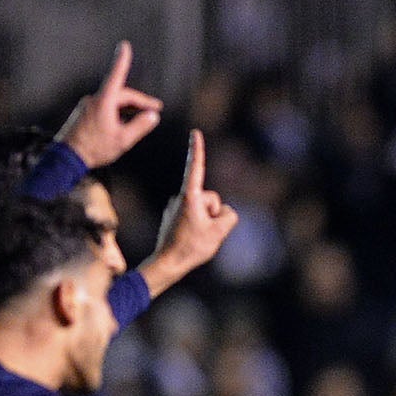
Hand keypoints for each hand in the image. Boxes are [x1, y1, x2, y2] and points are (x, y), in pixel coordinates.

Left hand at [56, 41, 162, 169]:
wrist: (69, 156)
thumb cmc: (95, 148)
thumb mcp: (123, 139)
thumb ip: (140, 126)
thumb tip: (153, 116)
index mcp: (104, 101)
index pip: (116, 76)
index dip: (122, 60)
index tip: (125, 46)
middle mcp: (95, 99)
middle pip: (122, 94)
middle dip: (139, 102)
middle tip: (156, 111)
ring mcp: (89, 106)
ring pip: (114, 102)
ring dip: (129, 109)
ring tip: (143, 120)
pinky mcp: (85, 113)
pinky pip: (106, 108)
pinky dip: (119, 113)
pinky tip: (124, 125)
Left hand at [144, 129, 236, 291]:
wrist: (167, 263)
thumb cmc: (191, 247)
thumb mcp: (219, 231)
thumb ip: (229, 215)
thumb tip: (222, 212)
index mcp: (190, 197)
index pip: (196, 168)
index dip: (197, 150)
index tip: (195, 133)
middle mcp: (182, 197)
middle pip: (212, 199)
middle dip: (214, 213)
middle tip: (205, 233)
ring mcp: (177, 207)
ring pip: (204, 209)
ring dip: (207, 222)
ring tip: (197, 238)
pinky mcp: (174, 216)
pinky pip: (195, 217)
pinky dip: (198, 226)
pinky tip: (190, 240)